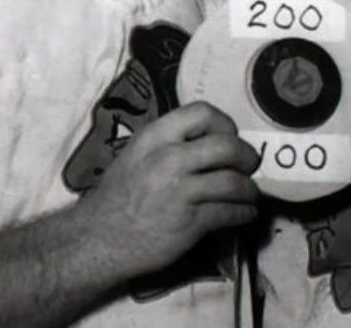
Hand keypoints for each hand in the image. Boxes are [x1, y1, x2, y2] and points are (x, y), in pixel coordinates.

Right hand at [74, 101, 259, 275]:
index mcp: (155, 136)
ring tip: (250, 193)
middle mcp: (168, 158)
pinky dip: (244, 212)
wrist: (100, 239)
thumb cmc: (119, 196)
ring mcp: (180, 190)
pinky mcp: (190, 222)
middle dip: (246, 156)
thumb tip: (211, 141)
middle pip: (226, 146)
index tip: (230, 136)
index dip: (224, 123)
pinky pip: (229, 212)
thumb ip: (170, 143)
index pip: (202, 112)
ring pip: (233, 182)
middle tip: (250, 164)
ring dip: (249, 189)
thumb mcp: (138, 154)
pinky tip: (245, 213)